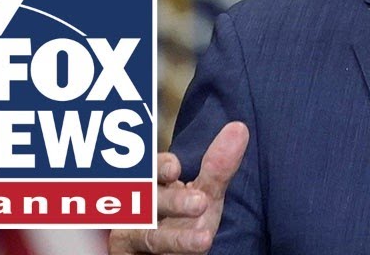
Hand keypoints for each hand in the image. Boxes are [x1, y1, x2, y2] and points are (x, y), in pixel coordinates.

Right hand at [109, 122, 249, 253]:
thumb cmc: (183, 222)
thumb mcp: (205, 196)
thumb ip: (218, 168)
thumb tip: (239, 128)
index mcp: (153, 186)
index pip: (151, 170)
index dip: (160, 168)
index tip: (175, 169)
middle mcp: (137, 208)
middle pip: (148, 200)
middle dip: (172, 201)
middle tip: (199, 203)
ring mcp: (130, 236)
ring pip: (146, 235)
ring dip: (173, 237)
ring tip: (204, 240)